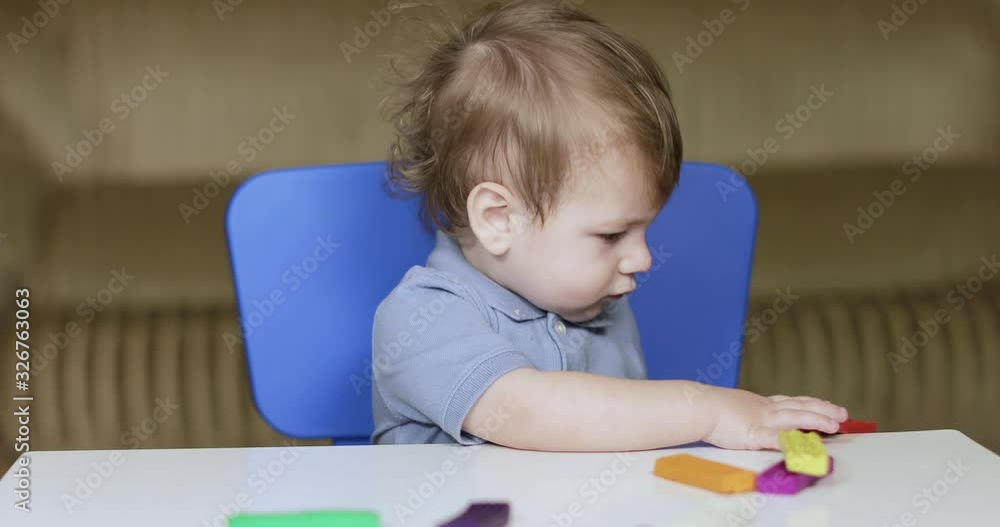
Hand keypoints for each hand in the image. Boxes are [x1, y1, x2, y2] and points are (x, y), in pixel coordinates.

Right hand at [702, 387, 847, 449]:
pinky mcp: (753, 434)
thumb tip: (747, 419)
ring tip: (835, 424)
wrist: (697, 406)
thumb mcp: (734, 407)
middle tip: (842, 413)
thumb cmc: (708, 407)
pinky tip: (806, 447)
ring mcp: (761, 420)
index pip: (792, 402)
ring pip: (795, 418)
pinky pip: (776, 439)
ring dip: (817, 420)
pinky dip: (792, 442)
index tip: (828, 405)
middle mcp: (765, 409)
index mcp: (760, 404)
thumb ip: (745, 414)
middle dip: (823, 410)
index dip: (812, 404)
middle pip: (800, 407)